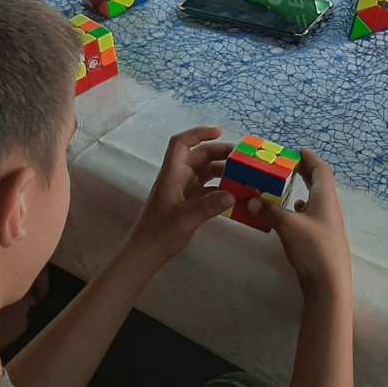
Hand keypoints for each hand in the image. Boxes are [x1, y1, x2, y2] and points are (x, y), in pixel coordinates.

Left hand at [126, 128, 235, 265]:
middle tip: (242, 158)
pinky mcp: (187, 204)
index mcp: (171, 175)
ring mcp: (182, 191)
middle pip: (198, 156)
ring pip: (204, 172)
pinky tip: (235, 194)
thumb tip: (233, 194)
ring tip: (243, 174)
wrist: (145, 254)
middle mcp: (177, 178)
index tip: (220, 132)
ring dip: (222, 170)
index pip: (181, 144)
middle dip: (219, 153)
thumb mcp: (185, 219)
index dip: (199, 133)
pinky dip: (220, 188)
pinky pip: (207, 189)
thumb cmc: (159, 233)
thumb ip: (209, 205)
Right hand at [254, 150, 351, 295]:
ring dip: (302, 191)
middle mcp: (330, 208)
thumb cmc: (313, 248)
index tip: (298, 151)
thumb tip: (250, 200)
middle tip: (288, 165)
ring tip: (285, 187)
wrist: (329, 284)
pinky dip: (301, 210)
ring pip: (316, 200)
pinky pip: (312, 216)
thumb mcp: (287, 225)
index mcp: (326, 198)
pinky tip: (291, 214)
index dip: (310, 159)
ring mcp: (328, 225)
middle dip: (305, 173)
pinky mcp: (323, 239)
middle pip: (320, 183)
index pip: (322, 170)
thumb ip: (268, 210)